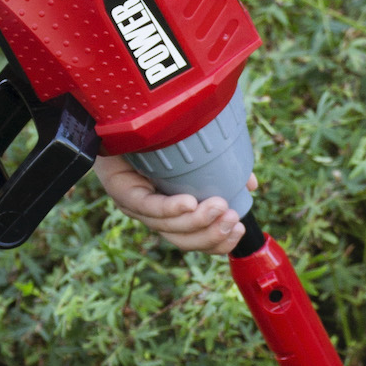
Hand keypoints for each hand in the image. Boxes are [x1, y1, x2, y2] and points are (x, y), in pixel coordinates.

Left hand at [92, 156, 257, 255]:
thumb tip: (251, 185)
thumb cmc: (157, 141)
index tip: (239, 230)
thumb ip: (222, 171)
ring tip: (219, 206)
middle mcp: (151, 214)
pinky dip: (170, 207)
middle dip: (211, 234)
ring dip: (196, 221)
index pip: (193, 240)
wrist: (115, 121)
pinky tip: (188, 202)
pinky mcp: (121, 192)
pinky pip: (147, 206)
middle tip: (231, 217)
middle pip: (181, 240)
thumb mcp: (195, 156)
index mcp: (169, 212)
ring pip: (166, 226)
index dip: (217, 243)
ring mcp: (134, 205)